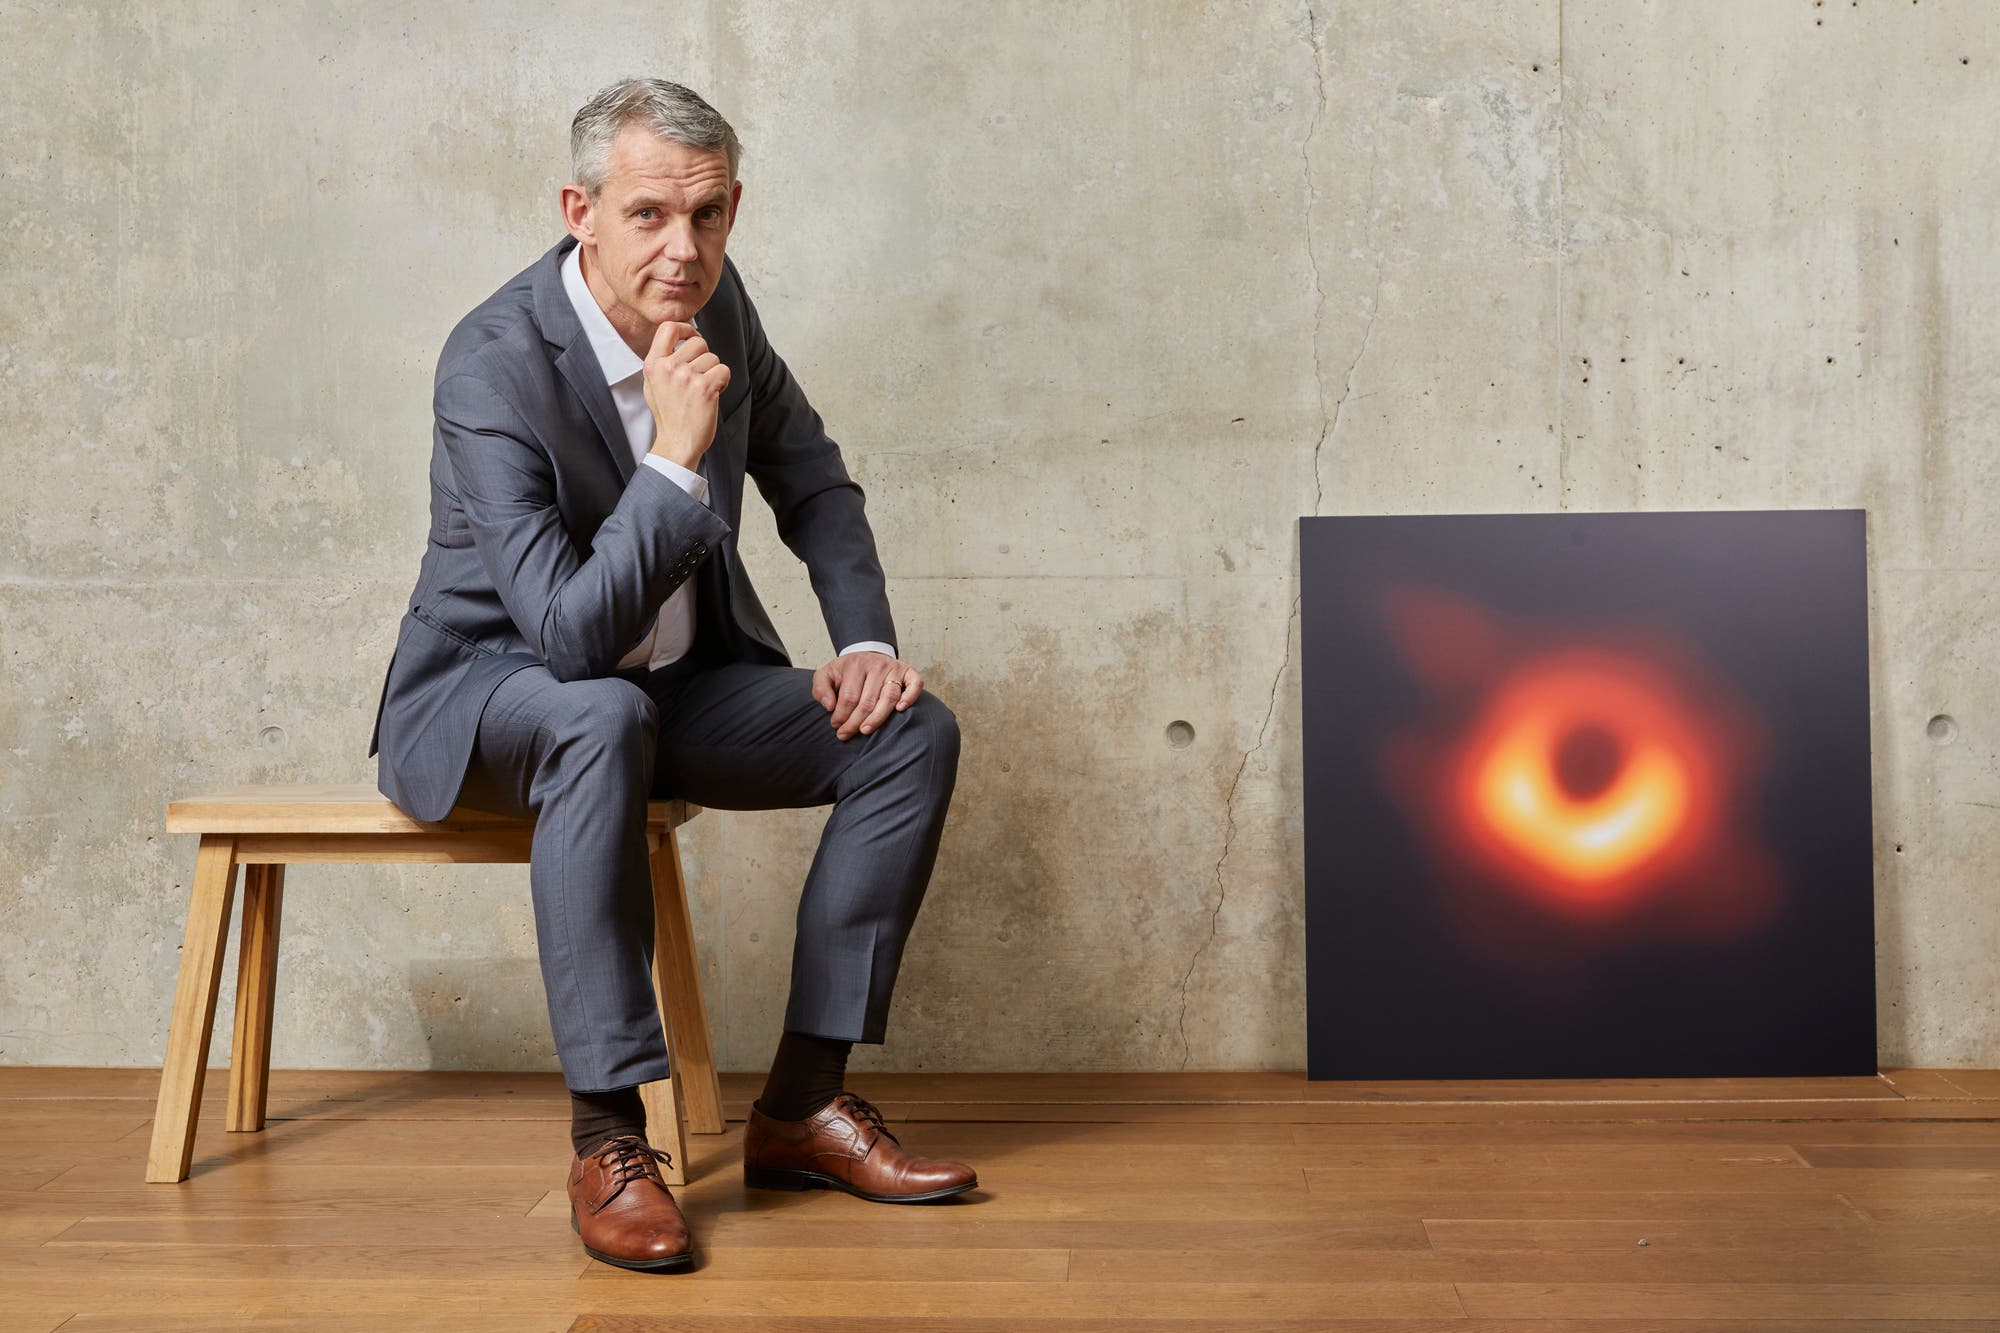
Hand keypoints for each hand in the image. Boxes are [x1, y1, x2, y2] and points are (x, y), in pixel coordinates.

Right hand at [642, 320, 730, 469]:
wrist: (677, 443)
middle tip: (700, 376)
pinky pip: (724, 370)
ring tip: (703, 390)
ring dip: (714, 372)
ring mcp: (686, 377)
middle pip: (698, 342)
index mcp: (653, 364)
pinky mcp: (704, 387)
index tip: (692, 337)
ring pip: (713, 358)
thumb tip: (679, 338)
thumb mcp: (653, 384)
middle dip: (705, 357)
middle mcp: (668, 367)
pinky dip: (723, 381)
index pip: (668, 327)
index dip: (686, 328)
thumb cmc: (669, 415)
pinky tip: (713, 394)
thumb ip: (662, 361)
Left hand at [812, 651, 923, 740]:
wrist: (866, 655)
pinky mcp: (908, 671)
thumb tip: (830, 706)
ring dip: (877, 718)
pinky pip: (915, 684)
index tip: (836, 726)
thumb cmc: (847, 672)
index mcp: (855, 664)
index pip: (849, 697)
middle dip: (855, 722)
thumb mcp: (826, 675)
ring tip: (865, 730)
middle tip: (846, 734)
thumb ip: (821, 688)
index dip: (841, 715)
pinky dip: (910, 697)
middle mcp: (877, 665)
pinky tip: (900, 709)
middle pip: (868, 701)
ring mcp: (894, 668)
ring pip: (889, 698)